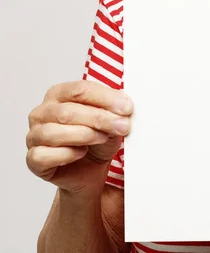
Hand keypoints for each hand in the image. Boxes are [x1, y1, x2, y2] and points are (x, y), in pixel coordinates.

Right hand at [26, 81, 132, 197]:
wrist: (91, 169)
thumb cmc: (98, 140)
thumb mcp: (111, 119)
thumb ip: (114, 108)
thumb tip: (124, 104)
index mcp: (59, 94)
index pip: (80, 89)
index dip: (105, 98)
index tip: (127, 107)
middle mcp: (42, 112)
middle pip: (68, 111)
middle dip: (100, 118)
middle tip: (122, 125)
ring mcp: (34, 135)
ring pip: (54, 132)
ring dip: (85, 135)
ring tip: (103, 138)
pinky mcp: (33, 159)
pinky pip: (45, 155)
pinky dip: (67, 154)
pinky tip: (81, 152)